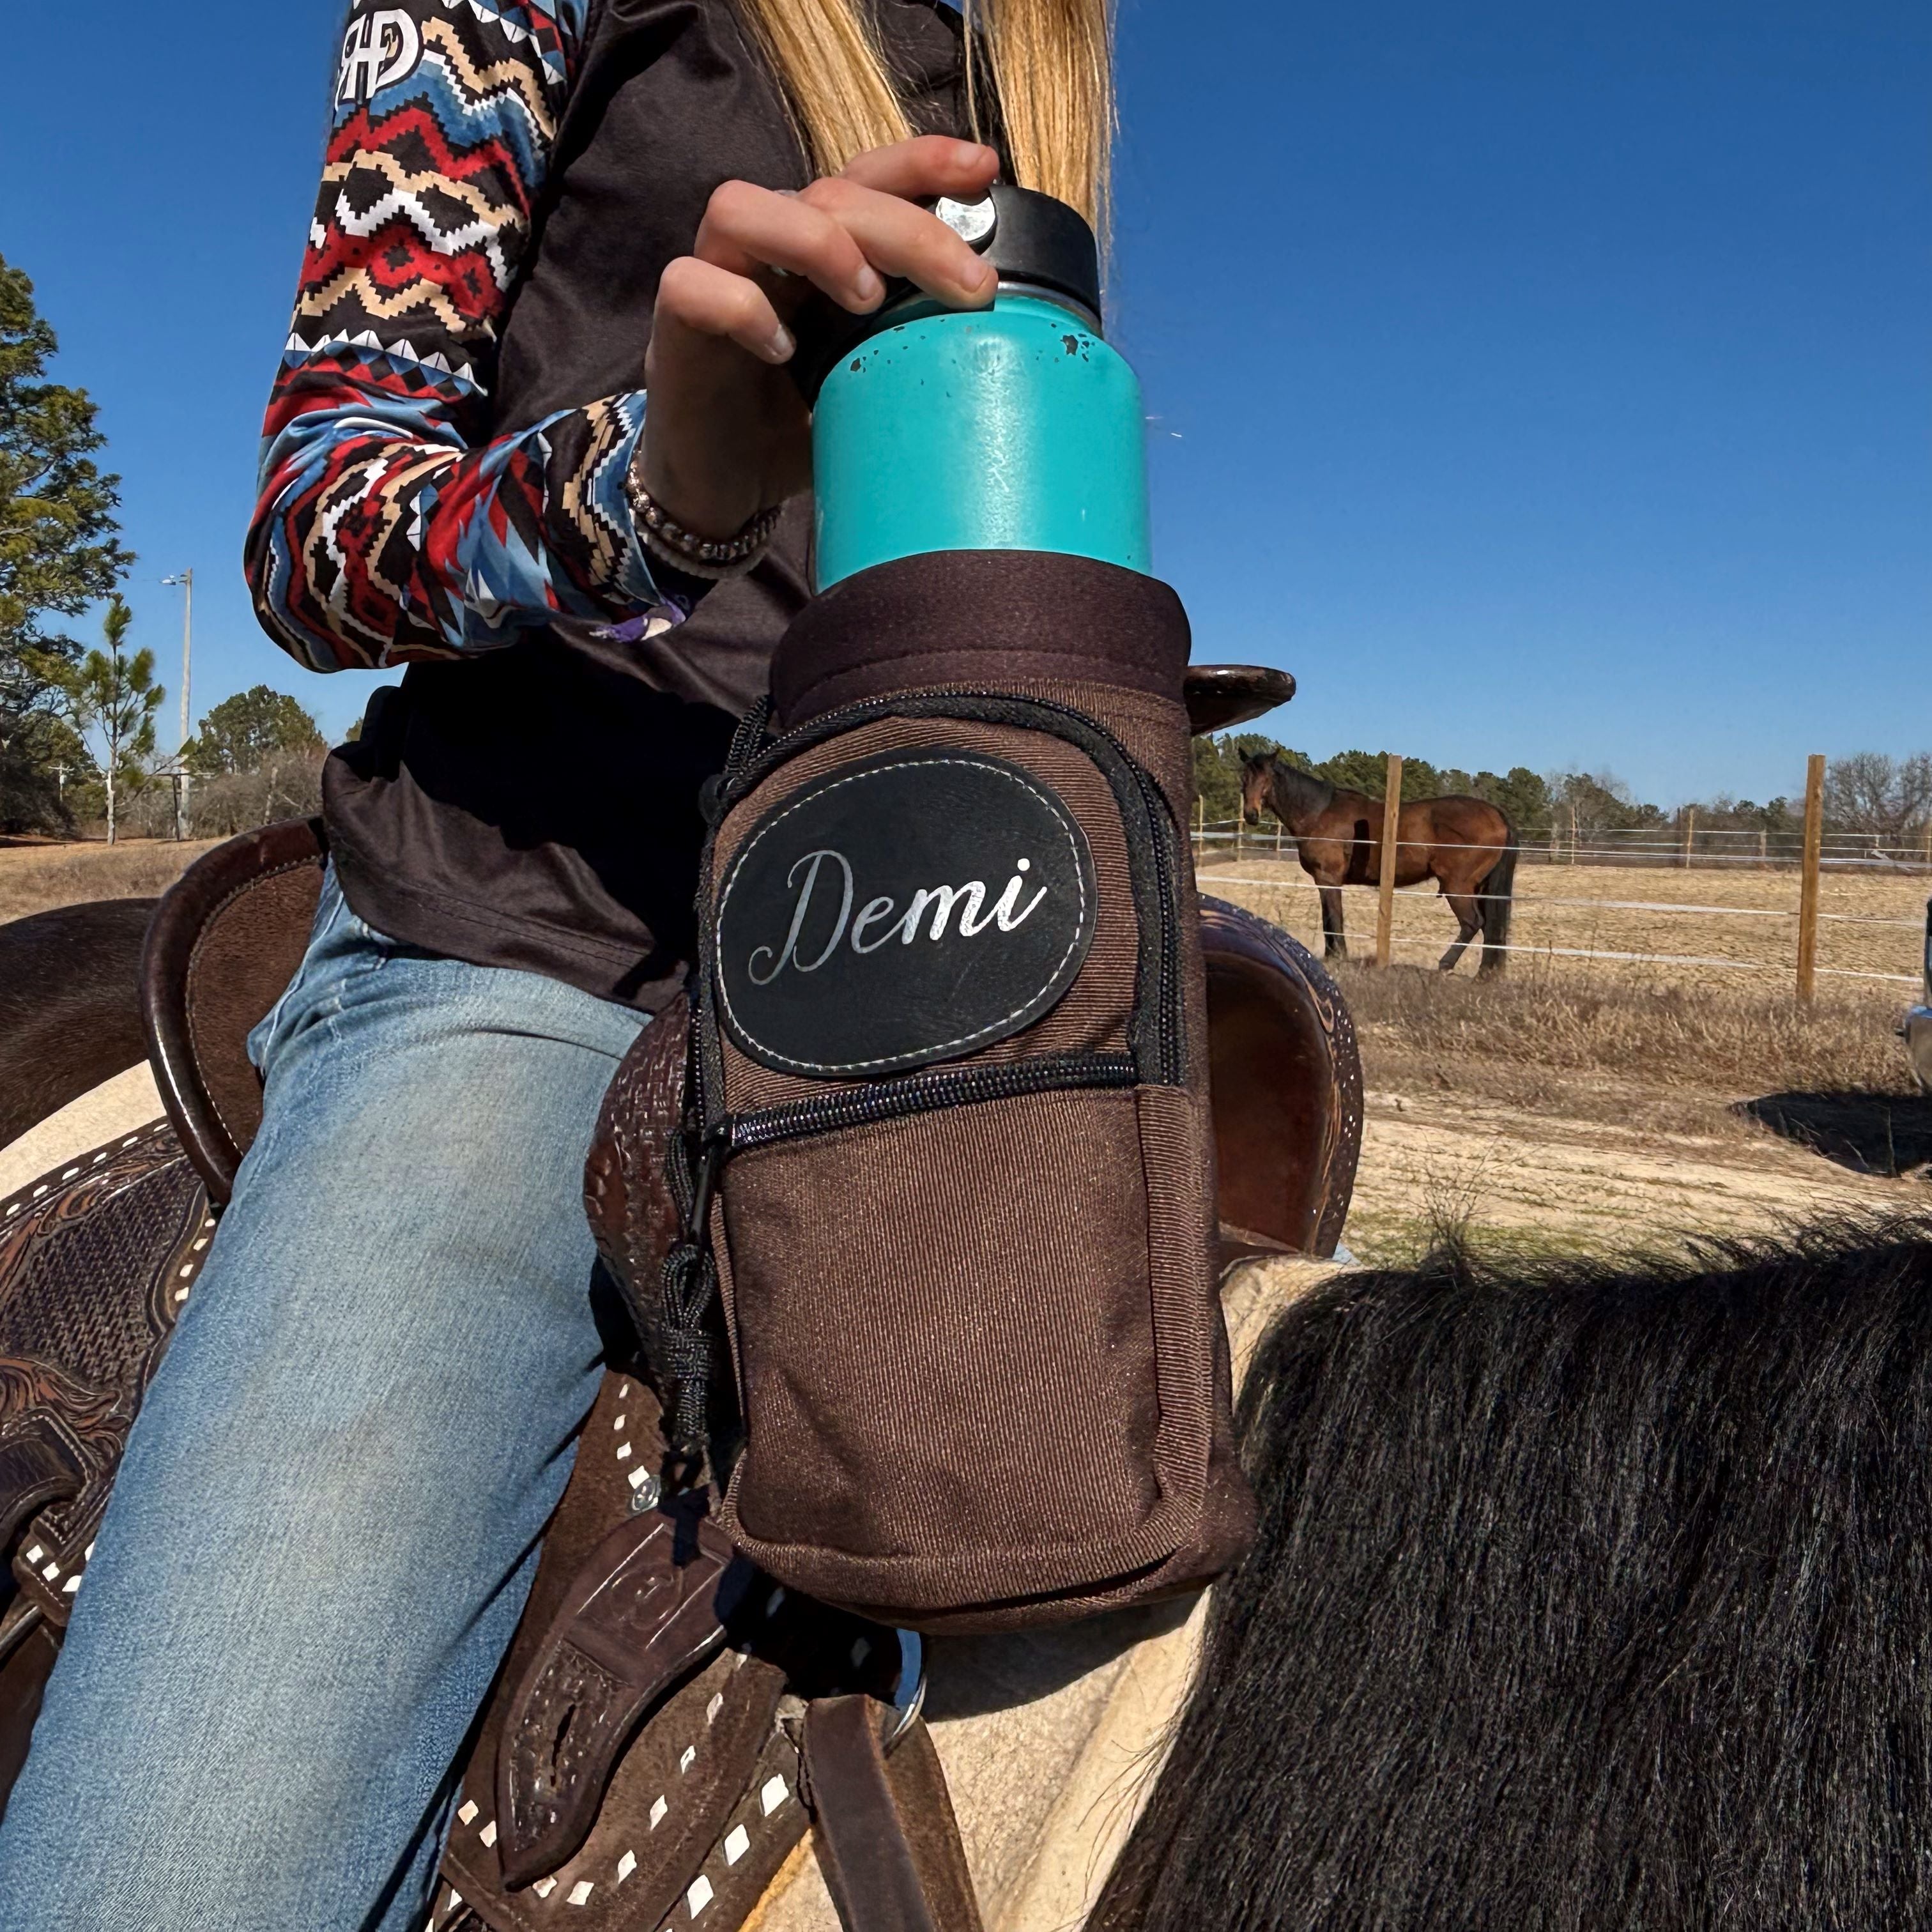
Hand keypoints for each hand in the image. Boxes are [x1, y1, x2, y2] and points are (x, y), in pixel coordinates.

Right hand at [638, 137, 1000, 542]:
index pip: (866, 177)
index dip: (922, 162)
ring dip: (816, 243)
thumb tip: (1008, 344)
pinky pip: (692, 284)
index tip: (984, 170)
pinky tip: (781, 351)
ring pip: (741, 207)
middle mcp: (769, 248)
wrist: (726, 488)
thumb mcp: (875, 382)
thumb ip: (915, 345)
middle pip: (829, 192)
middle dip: (907, 229)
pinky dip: (741, 308)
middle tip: (965, 286)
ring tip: (865, 301)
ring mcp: (716, 278)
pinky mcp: (676, 326)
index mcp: (822, 248)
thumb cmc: (803, 428)